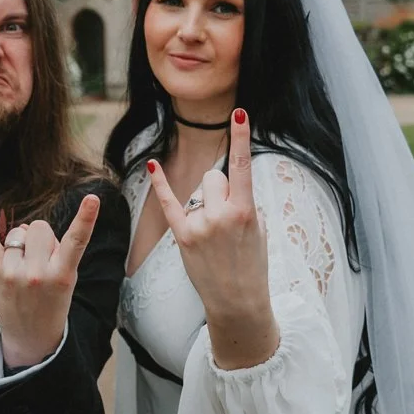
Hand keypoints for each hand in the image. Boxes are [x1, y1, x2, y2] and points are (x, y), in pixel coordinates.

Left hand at [0, 191, 99, 368]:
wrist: (31, 336)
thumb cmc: (50, 302)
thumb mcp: (65, 280)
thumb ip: (52, 250)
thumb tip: (25, 227)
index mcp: (63, 273)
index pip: (77, 241)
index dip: (86, 219)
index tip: (92, 198)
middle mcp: (39, 272)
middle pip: (39, 228)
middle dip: (39, 238)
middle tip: (38, 261)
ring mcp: (16, 273)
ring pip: (18, 233)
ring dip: (19, 245)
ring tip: (21, 268)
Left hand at [146, 109, 278, 369]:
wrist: (238, 301)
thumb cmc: (252, 264)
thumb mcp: (259, 230)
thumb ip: (245, 202)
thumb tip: (229, 183)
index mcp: (247, 212)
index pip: (243, 167)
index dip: (242, 137)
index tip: (239, 112)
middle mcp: (222, 215)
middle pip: (214, 177)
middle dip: (220, 189)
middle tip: (227, 218)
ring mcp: (200, 226)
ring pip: (198, 191)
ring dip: (205, 203)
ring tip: (215, 234)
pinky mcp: (183, 237)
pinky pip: (169, 204)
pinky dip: (161, 184)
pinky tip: (154, 164)